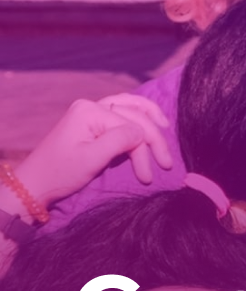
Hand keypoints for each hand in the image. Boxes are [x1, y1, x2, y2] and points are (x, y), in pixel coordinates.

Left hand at [12, 95, 171, 208]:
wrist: (35, 184)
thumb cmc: (61, 173)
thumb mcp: (92, 159)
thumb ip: (120, 141)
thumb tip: (142, 134)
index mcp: (89, 111)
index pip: (131, 126)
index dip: (145, 150)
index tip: (148, 177)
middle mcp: (91, 106)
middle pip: (134, 116)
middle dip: (152, 141)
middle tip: (166, 165)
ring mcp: (90, 112)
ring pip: (130, 107)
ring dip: (149, 119)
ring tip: (166, 127)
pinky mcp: (90, 121)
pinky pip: (120, 111)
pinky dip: (137, 115)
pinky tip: (149, 119)